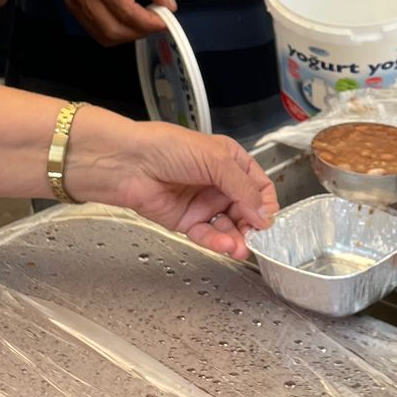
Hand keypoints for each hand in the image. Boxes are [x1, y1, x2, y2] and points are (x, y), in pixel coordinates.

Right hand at [54, 0, 173, 44]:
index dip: (150, 23)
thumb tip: (168, 5)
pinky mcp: (72, 4)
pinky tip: (127, 19)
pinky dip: (114, 31)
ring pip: (103, 36)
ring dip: (127, 35)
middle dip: (140, 32)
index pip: (128, 14)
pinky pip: (95, 29)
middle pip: (114, 31)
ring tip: (143, 20)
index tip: (166, 19)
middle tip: (156, 21)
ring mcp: (75, 2)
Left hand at [64, 112, 277, 259]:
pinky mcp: (186, 221)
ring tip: (240, 249)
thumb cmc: (168, 147)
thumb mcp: (216, 160)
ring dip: (236, 238)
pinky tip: (224, 245)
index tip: (267, 220)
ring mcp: (202, 202)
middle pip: (245, 210)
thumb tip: (264, 213)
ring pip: (228, 226)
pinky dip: (217, 242)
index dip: (265, 204)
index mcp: (230, 160)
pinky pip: (207, 234)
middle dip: (251, 226)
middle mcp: (218, 182)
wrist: (129, 163)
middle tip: (255, 239)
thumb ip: (243, 188)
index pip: (258, 186)